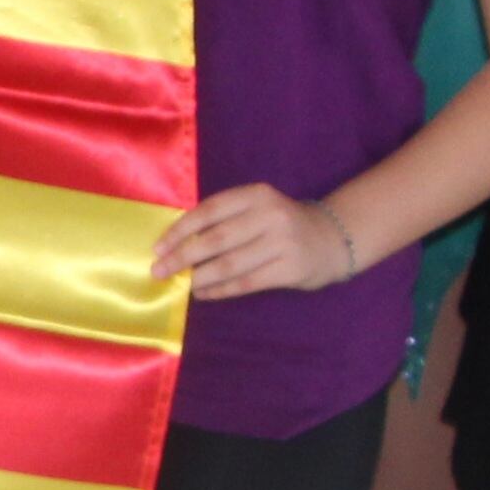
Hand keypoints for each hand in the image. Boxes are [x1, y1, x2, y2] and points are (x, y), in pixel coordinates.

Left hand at [153, 184, 354, 299]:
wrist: (331, 240)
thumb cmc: (280, 225)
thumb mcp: (256, 209)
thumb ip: (224, 219)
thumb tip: (176, 244)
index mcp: (256, 195)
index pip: (209, 210)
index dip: (180, 230)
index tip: (158, 247)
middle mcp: (270, 215)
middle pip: (215, 239)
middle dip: (182, 257)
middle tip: (159, 271)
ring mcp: (283, 242)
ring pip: (229, 264)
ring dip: (199, 278)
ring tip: (182, 284)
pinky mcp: (291, 268)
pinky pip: (247, 283)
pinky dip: (221, 290)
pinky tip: (205, 294)